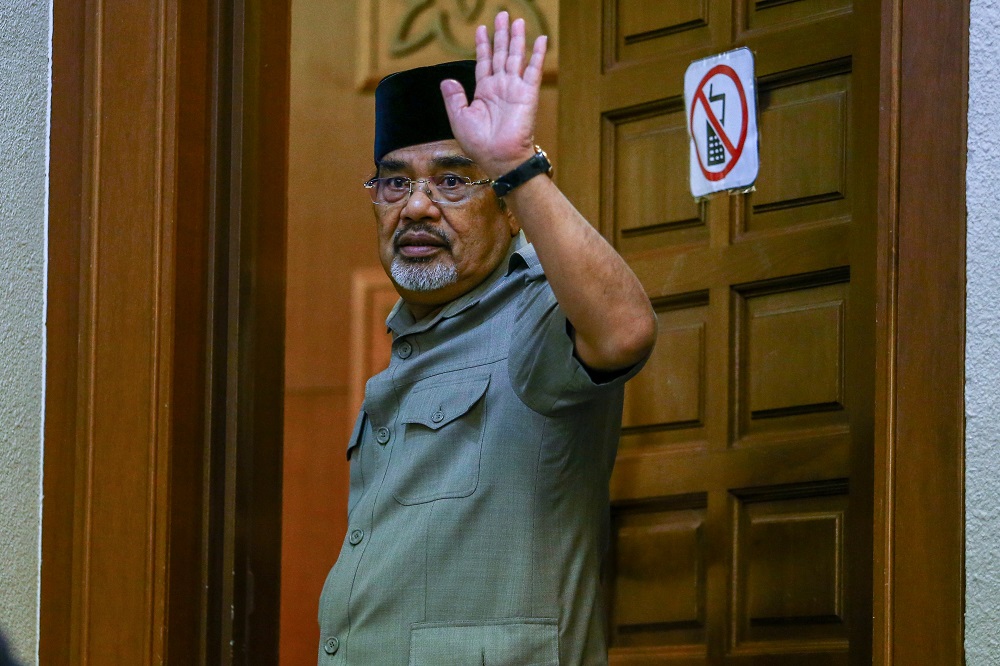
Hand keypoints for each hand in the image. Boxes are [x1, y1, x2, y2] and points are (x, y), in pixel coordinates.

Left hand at [439, 12, 547, 177]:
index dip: (483, 45)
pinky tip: (540, 39)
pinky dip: (537, 54)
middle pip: (501, 54)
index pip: (484, 62)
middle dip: (501, 35)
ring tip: (518, 20)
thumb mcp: (459, 118)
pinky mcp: (528, 93)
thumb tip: (446, 79)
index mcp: (484, 92)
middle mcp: (500, 87)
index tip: (481, 29)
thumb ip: (453, 97)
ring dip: (517, 39)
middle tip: (502, 15)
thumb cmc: (479, 143)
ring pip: (515, 57)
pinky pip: (533, 69)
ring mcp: (515, 88)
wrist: (498, 157)